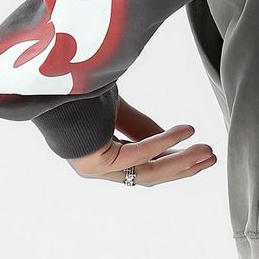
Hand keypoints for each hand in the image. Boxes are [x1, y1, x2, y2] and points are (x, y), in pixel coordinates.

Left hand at [68, 95, 217, 185]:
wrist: (46, 84)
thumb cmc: (75, 94)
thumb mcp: (118, 110)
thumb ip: (142, 127)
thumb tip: (175, 139)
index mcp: (100, 155)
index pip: (144, 166)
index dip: (174, 161)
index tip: (200, 152)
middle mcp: (96, 167)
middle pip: (149, 175)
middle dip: (184, 167)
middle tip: (212, 157)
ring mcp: (94, 168)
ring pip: (148, 172)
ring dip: (181, 162)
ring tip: (208, 151)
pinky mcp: (95, 161)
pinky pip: (137, 155)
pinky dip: (163, 143)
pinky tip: (186, 132)